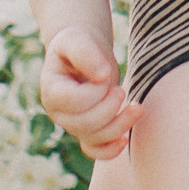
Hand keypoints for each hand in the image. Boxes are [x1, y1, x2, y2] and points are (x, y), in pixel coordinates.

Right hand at [39, 26, 142, 159]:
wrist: (85, 52)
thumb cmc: (79, 43)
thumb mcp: (78, 39)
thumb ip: (87, 53)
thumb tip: (102, 75)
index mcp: (51, 89)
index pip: (74, 102)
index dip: (95, 92)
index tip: (106, 74)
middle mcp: (58, 112)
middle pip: (84, 124)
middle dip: (109, 109)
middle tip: (121, 89)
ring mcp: (71, 124)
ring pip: (94, 138)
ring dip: (119, 126)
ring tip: (137, 107)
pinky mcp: (86, 131)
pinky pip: (95, 150)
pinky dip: (110, 150)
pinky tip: (125, 140)